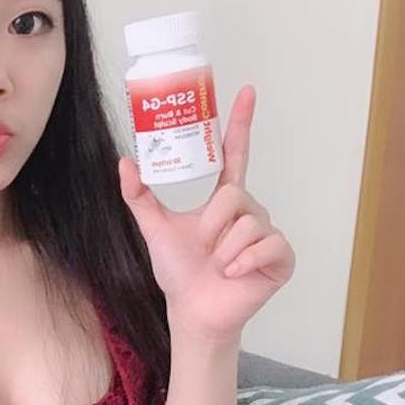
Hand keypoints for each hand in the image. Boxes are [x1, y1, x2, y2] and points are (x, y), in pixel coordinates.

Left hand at [118, 84, 295, 344]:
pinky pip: (265, 245)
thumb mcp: (155, 230)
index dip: (240, 123)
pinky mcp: (280, 257)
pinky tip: (232, 274)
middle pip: (235, 194)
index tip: (246, 92)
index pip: (235, 153)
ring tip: (217, 265)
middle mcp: (248, 210)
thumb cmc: (180, 272)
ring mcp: (267, 233)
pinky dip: (242, 261)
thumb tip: (125, 162)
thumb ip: (141, 197)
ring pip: (248, 222)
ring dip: (224, 248)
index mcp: (223, 199)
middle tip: (203, 245)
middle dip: (213, 223)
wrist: (192, 312)